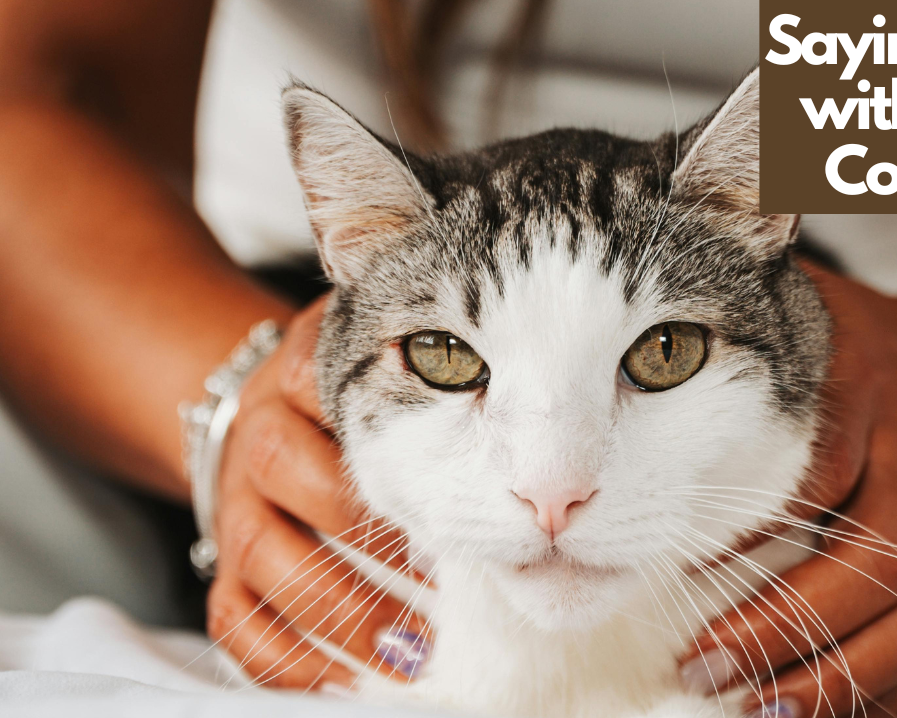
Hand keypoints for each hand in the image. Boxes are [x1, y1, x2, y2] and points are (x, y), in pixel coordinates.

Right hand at [207, 296, 429, 690]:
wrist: (265, 415)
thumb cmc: (357, 401)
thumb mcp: (385, 367)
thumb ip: (436, 378)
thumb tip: (521, 425)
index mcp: (299, 377)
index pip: (327, 390)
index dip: (386, 438)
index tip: (452, 483)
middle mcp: (259, 437)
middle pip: (289, 470)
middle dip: (367, 530)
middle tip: (442, 573)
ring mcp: (235, 504)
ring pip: (262, 554)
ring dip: (338, 606)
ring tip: (409, 647)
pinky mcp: (221, 563)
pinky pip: (232, 617)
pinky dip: (284, 658)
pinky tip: (344, 683)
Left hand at [680, 262, 896, 716]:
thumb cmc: (870, 346)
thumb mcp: (815, 309)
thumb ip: (742, 312)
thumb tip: (647, 314)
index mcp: (866, 397)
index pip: (816, 472)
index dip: (750, 528)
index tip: (678, 566)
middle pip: (869, 560)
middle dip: (784, 623)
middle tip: (703, 662)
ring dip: (835, 673)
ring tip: (757, 709)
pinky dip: (886, 691)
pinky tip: (819, 717)